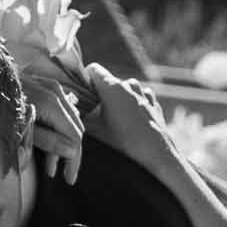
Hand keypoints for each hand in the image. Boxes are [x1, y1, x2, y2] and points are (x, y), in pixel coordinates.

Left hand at [18, 55, 93, 182]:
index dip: (74, 160)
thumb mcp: (20, 129)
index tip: (69, 179)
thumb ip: (48, 140)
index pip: (74, 136)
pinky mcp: (45, 88)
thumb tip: (72, 151)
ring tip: (50, 167)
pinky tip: (48, 146)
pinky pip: (59, 112)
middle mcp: (56, 92)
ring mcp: (51, 88)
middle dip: (70, 154)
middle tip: (63, 175)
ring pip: (67, 122)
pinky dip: (56, 130)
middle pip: (75, 129)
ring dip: (61, 144)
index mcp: (51, 103)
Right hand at [81, 63, 180, 178]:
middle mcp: (130, 84)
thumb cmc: (123, 143)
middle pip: (108, 82)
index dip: (84, 80)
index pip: (93, 70)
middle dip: (99, 94)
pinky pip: (138, 99)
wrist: (156, 157)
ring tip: (113, 121)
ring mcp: (144, 93)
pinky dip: (131, 107)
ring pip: (124, 90)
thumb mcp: (94, 131)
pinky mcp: (154, 104)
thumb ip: (80, 116)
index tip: (80, 94)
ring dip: (116, 101)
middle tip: (93, 113)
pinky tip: (130, 124)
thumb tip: (69, 110)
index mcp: (113, 87)